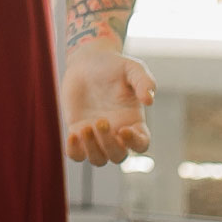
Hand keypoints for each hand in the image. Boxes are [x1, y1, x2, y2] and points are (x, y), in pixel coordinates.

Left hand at [60, 42, 154, 164]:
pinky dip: (74, 151)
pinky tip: (72, 135)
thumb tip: (149, 100)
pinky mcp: (77, 132)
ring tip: (84, 128)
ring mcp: (96, 136)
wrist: (87, 62)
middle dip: (109, 144)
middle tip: (99, 121)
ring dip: (91, 149)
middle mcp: (117, 133)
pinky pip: (76, 154)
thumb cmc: (114, 66)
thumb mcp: (132, 68)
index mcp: (134, 122)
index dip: (135, 143)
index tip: (124, 130)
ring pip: (98, 159)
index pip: (141, 144)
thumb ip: (144, 81)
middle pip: (118, 156)